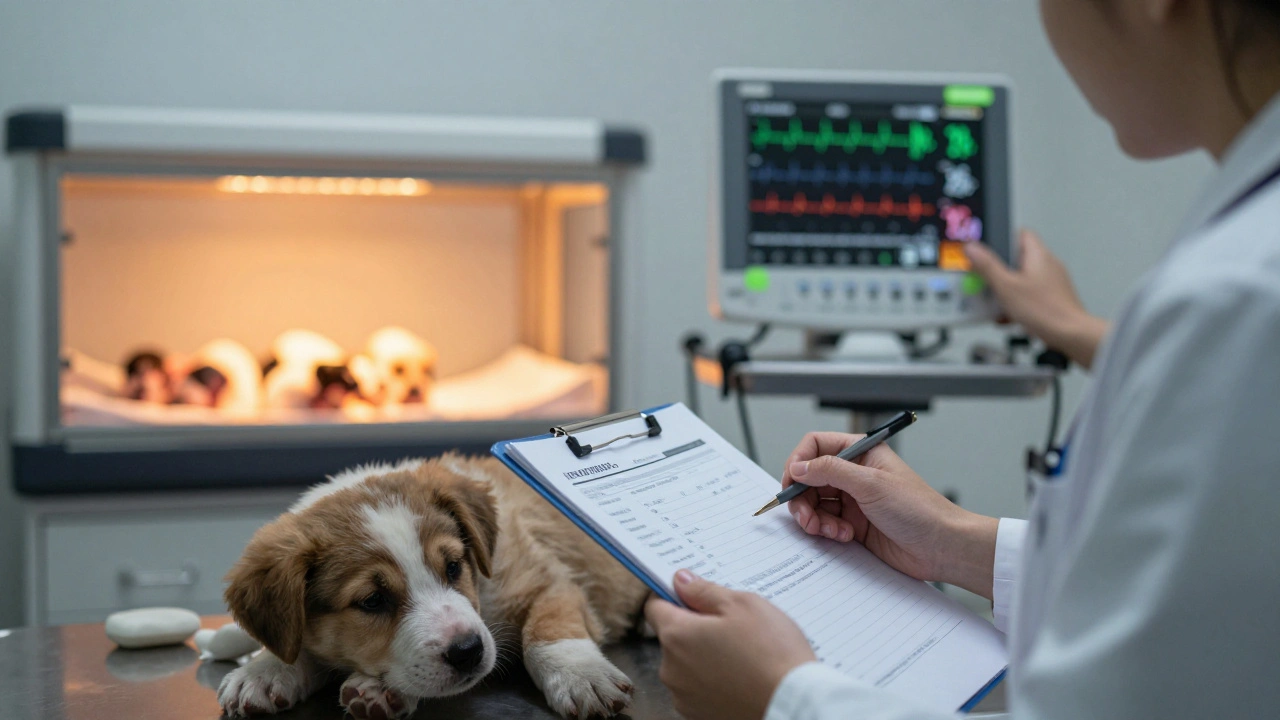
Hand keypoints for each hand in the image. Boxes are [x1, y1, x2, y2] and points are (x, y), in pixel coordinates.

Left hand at [645, 570, 815, 719]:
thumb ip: (704, 591)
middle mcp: (671, 669)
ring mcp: (683, 696)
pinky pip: (699, 687)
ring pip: (686, 663)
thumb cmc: (772, 653)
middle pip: (673, 637)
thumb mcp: (743, 605)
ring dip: (705, 655)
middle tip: (732, 625)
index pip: (655, 607)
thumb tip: (680, 580)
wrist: (792, 705)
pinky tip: (741, 675)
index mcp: (676, 636)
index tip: (693, 594)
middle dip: (696, 627)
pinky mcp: (699, 715)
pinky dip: (714, 679)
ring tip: (742, 654)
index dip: (672, 596)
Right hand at [784, 435, 997, 598]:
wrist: (941, 547)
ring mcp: (853, 499)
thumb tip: (798, 466)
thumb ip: (830, 471)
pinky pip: (825, 523)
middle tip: (805, 517)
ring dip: (814, 518)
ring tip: (828, 531)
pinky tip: (844, 536)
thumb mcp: (871, 484)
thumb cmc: (918, 509)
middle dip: (803, 498)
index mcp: (861, 452)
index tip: (791, 481)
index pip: (816, 446)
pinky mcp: (853, 524)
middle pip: (809, 478)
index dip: (799, 461)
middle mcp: (854, 473)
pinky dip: (826, 531)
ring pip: (814, 503)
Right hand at [965, 229, 1109, 368]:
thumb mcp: (1006, 287)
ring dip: (1005, 290)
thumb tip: (973, 248)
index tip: (987, 251)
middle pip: (1016, 259)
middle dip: (998, 272)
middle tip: (984, 281)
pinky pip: (1029, 295)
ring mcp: (1052, 283)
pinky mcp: (1052, 299)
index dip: (1001, 239)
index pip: (1020, 233)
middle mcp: (1048, 265)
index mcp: (1038, 255)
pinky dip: (1016, 303)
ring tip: (993, 303)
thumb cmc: (1046, 311)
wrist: (1071, 335)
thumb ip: (987, 266)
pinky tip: (1007, 316)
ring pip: (1021, 279)